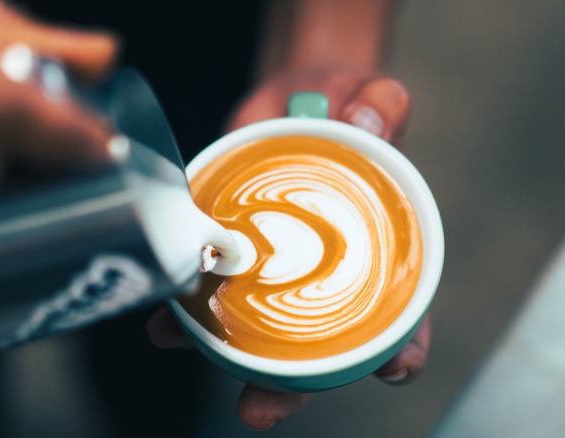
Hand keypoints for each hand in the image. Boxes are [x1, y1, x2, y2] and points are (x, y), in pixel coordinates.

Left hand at [147, 64, 429, 429]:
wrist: (294, 94)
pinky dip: (185, 305)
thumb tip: (366, 122)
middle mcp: (325, 270)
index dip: (400, 348)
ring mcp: (276, 262)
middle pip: (316, 343)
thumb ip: (381, 106)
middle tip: (261, 408)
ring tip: (188, 350)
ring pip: (255, 326)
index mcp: (378, 250)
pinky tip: (164, 316)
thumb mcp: (374, 96)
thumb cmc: (348, 104)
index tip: (392, 369)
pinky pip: (211, 282)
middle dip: (291, 384)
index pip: (400, 312)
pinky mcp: (235, 245)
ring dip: (220, 352)